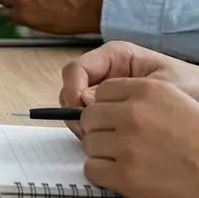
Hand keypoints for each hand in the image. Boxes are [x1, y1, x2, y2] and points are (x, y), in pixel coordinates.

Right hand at [60, 41, 198, 136]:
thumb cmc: (191, 86)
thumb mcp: (163, 85)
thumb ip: (126, 92)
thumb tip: (88, 101)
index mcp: (115, 56)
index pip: (76, 69)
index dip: (72, 88)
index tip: (79, 107)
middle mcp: (104, 72)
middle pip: (71, 88)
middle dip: (74, 110)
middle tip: (87, 131)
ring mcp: (104, 92)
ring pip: (75, 106)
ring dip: (82, 123)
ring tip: (99, 138)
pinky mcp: (108, 110)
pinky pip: (90, 119)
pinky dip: (92, 131)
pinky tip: (107, 140)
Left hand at [78, 78, 198, 197]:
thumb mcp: (176, 102)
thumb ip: (139, 98)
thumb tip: (93, 98)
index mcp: (149, 91)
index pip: (104, 90)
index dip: (107, 106)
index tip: (115, 117)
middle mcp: (134, 114)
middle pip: (90, 115)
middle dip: (100, 128)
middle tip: (117, 140)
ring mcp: (128, 145)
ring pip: (89, 143)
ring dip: (102, 152)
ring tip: (125, 157)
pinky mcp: (125, 175)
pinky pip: (92, 169)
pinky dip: (102, 173)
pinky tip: (121, 173)